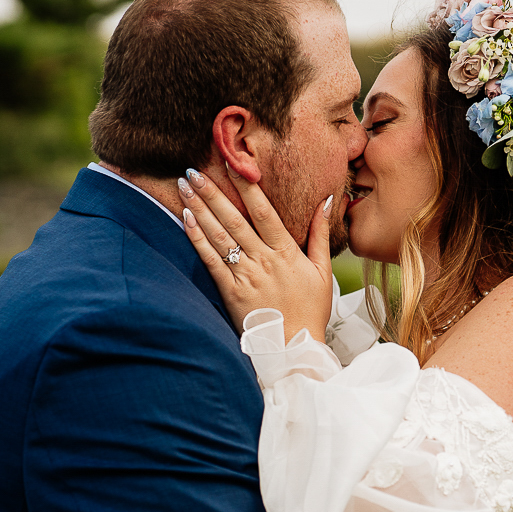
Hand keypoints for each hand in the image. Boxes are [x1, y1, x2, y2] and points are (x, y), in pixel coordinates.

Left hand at [180, 166, 334, 341]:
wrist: (293, 347)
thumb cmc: (310, 309)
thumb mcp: (323, 270)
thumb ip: (320, 233)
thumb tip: (328, 200)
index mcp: (287, 252)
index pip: (264, 211)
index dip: (247, 187)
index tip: (233, 164)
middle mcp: (264, 260)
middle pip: (234, 219)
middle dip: (213, 192)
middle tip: (194, 169)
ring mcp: (245, 276)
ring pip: (219, 236)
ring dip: (199, 209)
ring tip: (184, 186)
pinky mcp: (230, 292)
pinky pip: (211, 261)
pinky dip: (197, 239)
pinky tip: (185, 219)